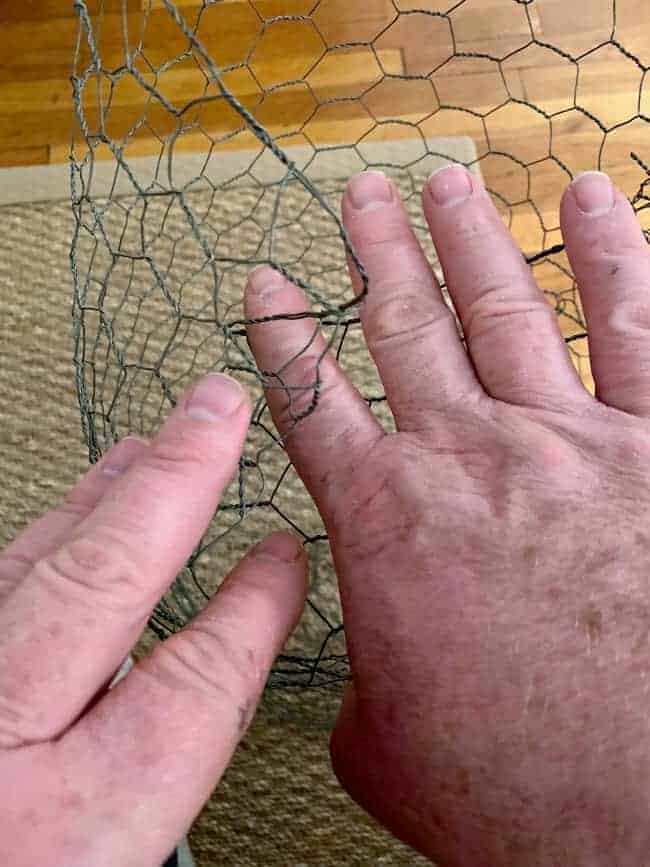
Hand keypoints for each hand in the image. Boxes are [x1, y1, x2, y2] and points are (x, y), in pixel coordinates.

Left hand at [0, 376, 306, 866]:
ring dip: (99, 499)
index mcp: (60, 837)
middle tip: (215, 411)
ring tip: (147, 450)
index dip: (254, 609)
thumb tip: (189, 704)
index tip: (286, 556)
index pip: (196, 688)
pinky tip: (56, 525)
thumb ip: (143, 810)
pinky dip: (25, 546)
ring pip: (22, 571)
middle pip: (98, 584)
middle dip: (171, 482)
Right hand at [245, 167, 649, 865]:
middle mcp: (468, 458)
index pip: (311, 399)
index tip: (268, 288)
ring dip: (467, 238)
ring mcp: (565, 440)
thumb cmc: (515, 782)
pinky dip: (610, 256)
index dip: (283, 335)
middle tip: (359, 199)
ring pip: (502, 306)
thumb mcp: (385, 745)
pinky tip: (591, 202)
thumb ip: (363, 685)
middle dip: (376, 256)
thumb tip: (368, 678)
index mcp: (386, 520)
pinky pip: (633, 326)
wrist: (640, 802)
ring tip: (445, 185)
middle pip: (402, 328)